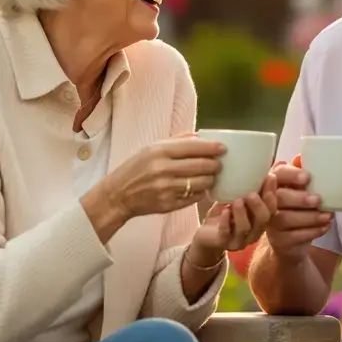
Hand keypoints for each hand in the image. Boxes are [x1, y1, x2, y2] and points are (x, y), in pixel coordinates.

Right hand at [100, 135, 224, 219]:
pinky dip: (200, 192)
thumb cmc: (135, 168)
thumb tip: (200, 137)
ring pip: (201, 183)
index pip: (193, 147)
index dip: (212, 147)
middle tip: (219, 164)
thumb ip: (176, 141)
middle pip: (201, 165)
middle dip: (215, 164)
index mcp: (158, 151)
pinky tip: (199, 188)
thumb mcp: (150, 148)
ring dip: (210, 179)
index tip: (223, 148)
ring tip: (211, 176)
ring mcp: (166, 189)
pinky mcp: (169, 205)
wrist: (118, 195)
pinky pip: (193, 197)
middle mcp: (163, 169)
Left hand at [192, 176, 278, 256]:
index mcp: (260, 220)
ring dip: (242, 213)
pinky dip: (226, 222)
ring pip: (246, 228)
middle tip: (252, 193)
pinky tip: (224, 211)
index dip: (272, 195)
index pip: (272, 209)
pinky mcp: (223, 242)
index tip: (270, 178)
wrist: (207, 234)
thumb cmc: (225, 213)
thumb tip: (260, 166)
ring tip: (237, 200)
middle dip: (259, 205)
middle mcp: (253, 232)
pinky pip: (226, 234)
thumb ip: (249, 188)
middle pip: (263, 220)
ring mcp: (239, 240)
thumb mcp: (238, 198)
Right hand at [263, 157, 333, 259]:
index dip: (290, 175)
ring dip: (310, 217)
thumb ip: (301, 173)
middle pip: (278, 198)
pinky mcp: (278, 241)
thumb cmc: (296, 207)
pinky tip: (325, 226)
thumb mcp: (299, 189)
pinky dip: (312, 231)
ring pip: (286, 219)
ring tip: (328, 215)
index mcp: (274, 183)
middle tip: (318, 199)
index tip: (307, 178)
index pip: (277, 174)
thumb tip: (303, 156)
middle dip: (299, 198)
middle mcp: (267, 202)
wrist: (290, 241)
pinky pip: (294, 236)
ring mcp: (270, 223)